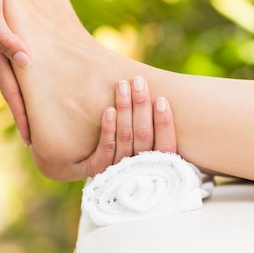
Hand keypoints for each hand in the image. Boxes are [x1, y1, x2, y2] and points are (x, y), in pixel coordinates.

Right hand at [0, 0, 31, 144]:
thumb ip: (7, 38)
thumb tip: (26, 62)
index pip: (12, 92)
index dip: (22, 116)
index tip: (30, 140)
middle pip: (15, 91)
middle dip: (25, 115)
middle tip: (38, 138)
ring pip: (16, 78)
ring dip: (26, 98)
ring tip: (38, 116)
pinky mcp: (2, 33)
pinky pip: (16, 60)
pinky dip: (25, 76)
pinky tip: (32, 79)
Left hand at [31, 76, 176, 180]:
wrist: (87, 171)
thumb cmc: (129, 149)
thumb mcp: (147, 144)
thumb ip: (155, 128)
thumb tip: (166, 97)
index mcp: (157, 165)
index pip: (166, 145)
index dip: (164, 123)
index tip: (160, 99)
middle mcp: (139, 170)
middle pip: (144, 136)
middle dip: (141, 106)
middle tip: (138, 81)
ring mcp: (118, 171)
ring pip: (124, 138)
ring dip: (124, 109)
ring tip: (122, 85)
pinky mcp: (97, 171)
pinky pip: (104, 150)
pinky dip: (108, 129)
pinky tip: (108, 110)